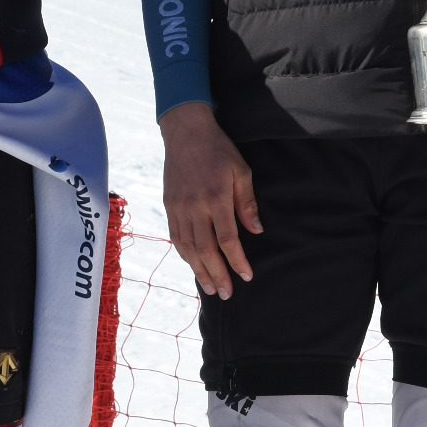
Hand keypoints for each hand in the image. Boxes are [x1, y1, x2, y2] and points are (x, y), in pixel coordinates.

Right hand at [161, 99, 261, 299]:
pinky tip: (194, 265)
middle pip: (206, 250)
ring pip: (189, 248)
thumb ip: (247, 203)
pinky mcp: (169, 206)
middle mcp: (195, 207)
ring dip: (200, 270)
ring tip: (210, 288)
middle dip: (217, 275)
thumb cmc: (218, 150)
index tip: (246, 276)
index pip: (227, 239)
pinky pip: (176, 237)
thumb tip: (256, 231)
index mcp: (216, 198)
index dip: (237, 261)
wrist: (186, 132)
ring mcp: (179, 208)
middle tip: (226, 294)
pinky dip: (185, 255)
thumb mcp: (241, 171)